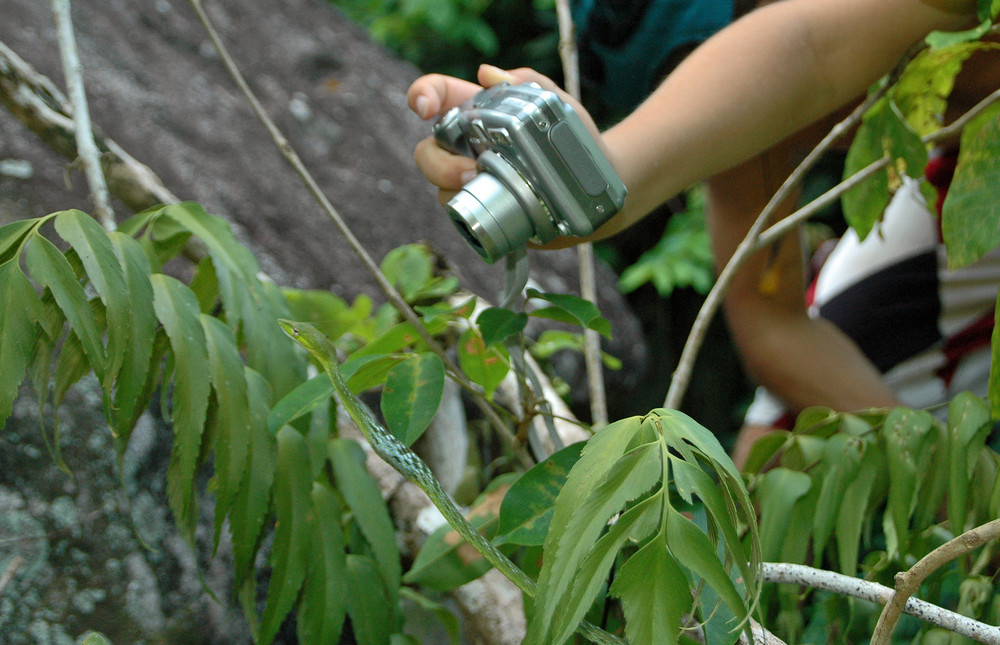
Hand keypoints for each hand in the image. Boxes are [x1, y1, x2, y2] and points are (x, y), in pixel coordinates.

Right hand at [406, 64, 600, 206]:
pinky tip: (490, 214)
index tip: (424, 108)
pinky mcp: (484, 212)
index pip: (437, 96)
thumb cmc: (576, 139)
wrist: (598, 187)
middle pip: (427, 152)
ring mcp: (472, 182)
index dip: (421, 96)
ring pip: (440, 187)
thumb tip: (486, 73)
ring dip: (453, 191)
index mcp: (477, 114)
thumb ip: (528, 82)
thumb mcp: (558, 103)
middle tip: (469, 171)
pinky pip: (463, 216)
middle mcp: (467, 148)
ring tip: (485, 190)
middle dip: (437, 163)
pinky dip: (471, 216)